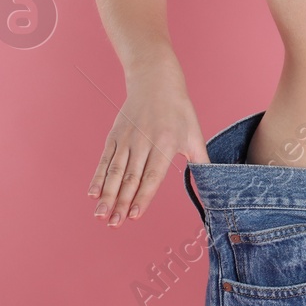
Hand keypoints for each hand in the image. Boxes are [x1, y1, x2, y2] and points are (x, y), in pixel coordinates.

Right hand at [89, 66, 207, 226]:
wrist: (155, 81)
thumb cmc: (179, 110)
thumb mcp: (194, 134)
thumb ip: (200, 160)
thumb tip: (213, 182)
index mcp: (166, 142)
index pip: (152, 175)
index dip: (143, 196)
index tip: (134, 215)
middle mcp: (144, 141)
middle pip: (131, 177)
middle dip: (121, 202)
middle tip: (114, 224)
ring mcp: (127, 139)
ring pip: (115, 171)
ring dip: (106, 194)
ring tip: (100, 215)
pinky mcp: (114, 136)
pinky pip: (104, 160)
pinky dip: (97, 177)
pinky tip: (92, 194)